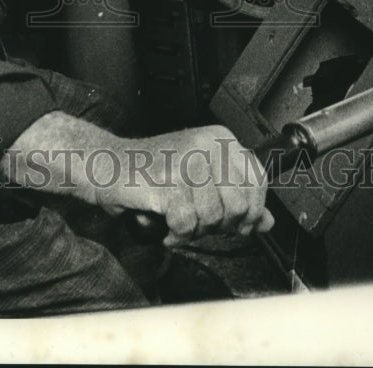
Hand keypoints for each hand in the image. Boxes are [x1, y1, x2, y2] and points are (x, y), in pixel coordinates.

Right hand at [3, 113, 273, 245]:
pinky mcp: (168, 182)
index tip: (232, 222)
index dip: (249, 211)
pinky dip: (176, 232)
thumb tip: (266, 221)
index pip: (258, 181)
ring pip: (215, 218)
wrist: (106, 165)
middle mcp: (208, 144)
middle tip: (197, 222)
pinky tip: (165, 224)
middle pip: (241, 205)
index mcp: (220, 139)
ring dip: (194, 230)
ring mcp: (188, 161)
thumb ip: (234, 198)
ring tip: (177, 219)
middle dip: (221, 225)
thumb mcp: (200, 180)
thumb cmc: (150, 172)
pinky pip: (188, 224)